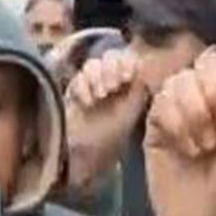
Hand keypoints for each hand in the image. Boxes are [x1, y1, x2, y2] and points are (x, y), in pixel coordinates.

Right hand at [64, 49, 149, 188]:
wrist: (79, 158)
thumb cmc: (108, 142)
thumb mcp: (129, 117)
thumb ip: (137, 93)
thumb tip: (143, 73)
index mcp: (132, 87)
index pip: (131, 60)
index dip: (128, 63)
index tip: (127, 77)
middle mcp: (113, 83)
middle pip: (112, 57)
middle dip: (111, 68)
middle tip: (112, 88)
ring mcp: (91, 86)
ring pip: (94, 64)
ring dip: (97, 76)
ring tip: (100, 96)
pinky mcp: (73, 92)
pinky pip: (77, 77)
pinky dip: (82, 85)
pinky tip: (86, 102)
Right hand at [145, 44, 215, 215]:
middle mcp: (209, 94)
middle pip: (207, 60)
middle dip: (215, 93)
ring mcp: (180, 106)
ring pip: (181, 79)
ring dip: (195, 113)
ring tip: (205, 145)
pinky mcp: (156, 123)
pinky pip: (161, 102)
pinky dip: (177, 124)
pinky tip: (187, 149)